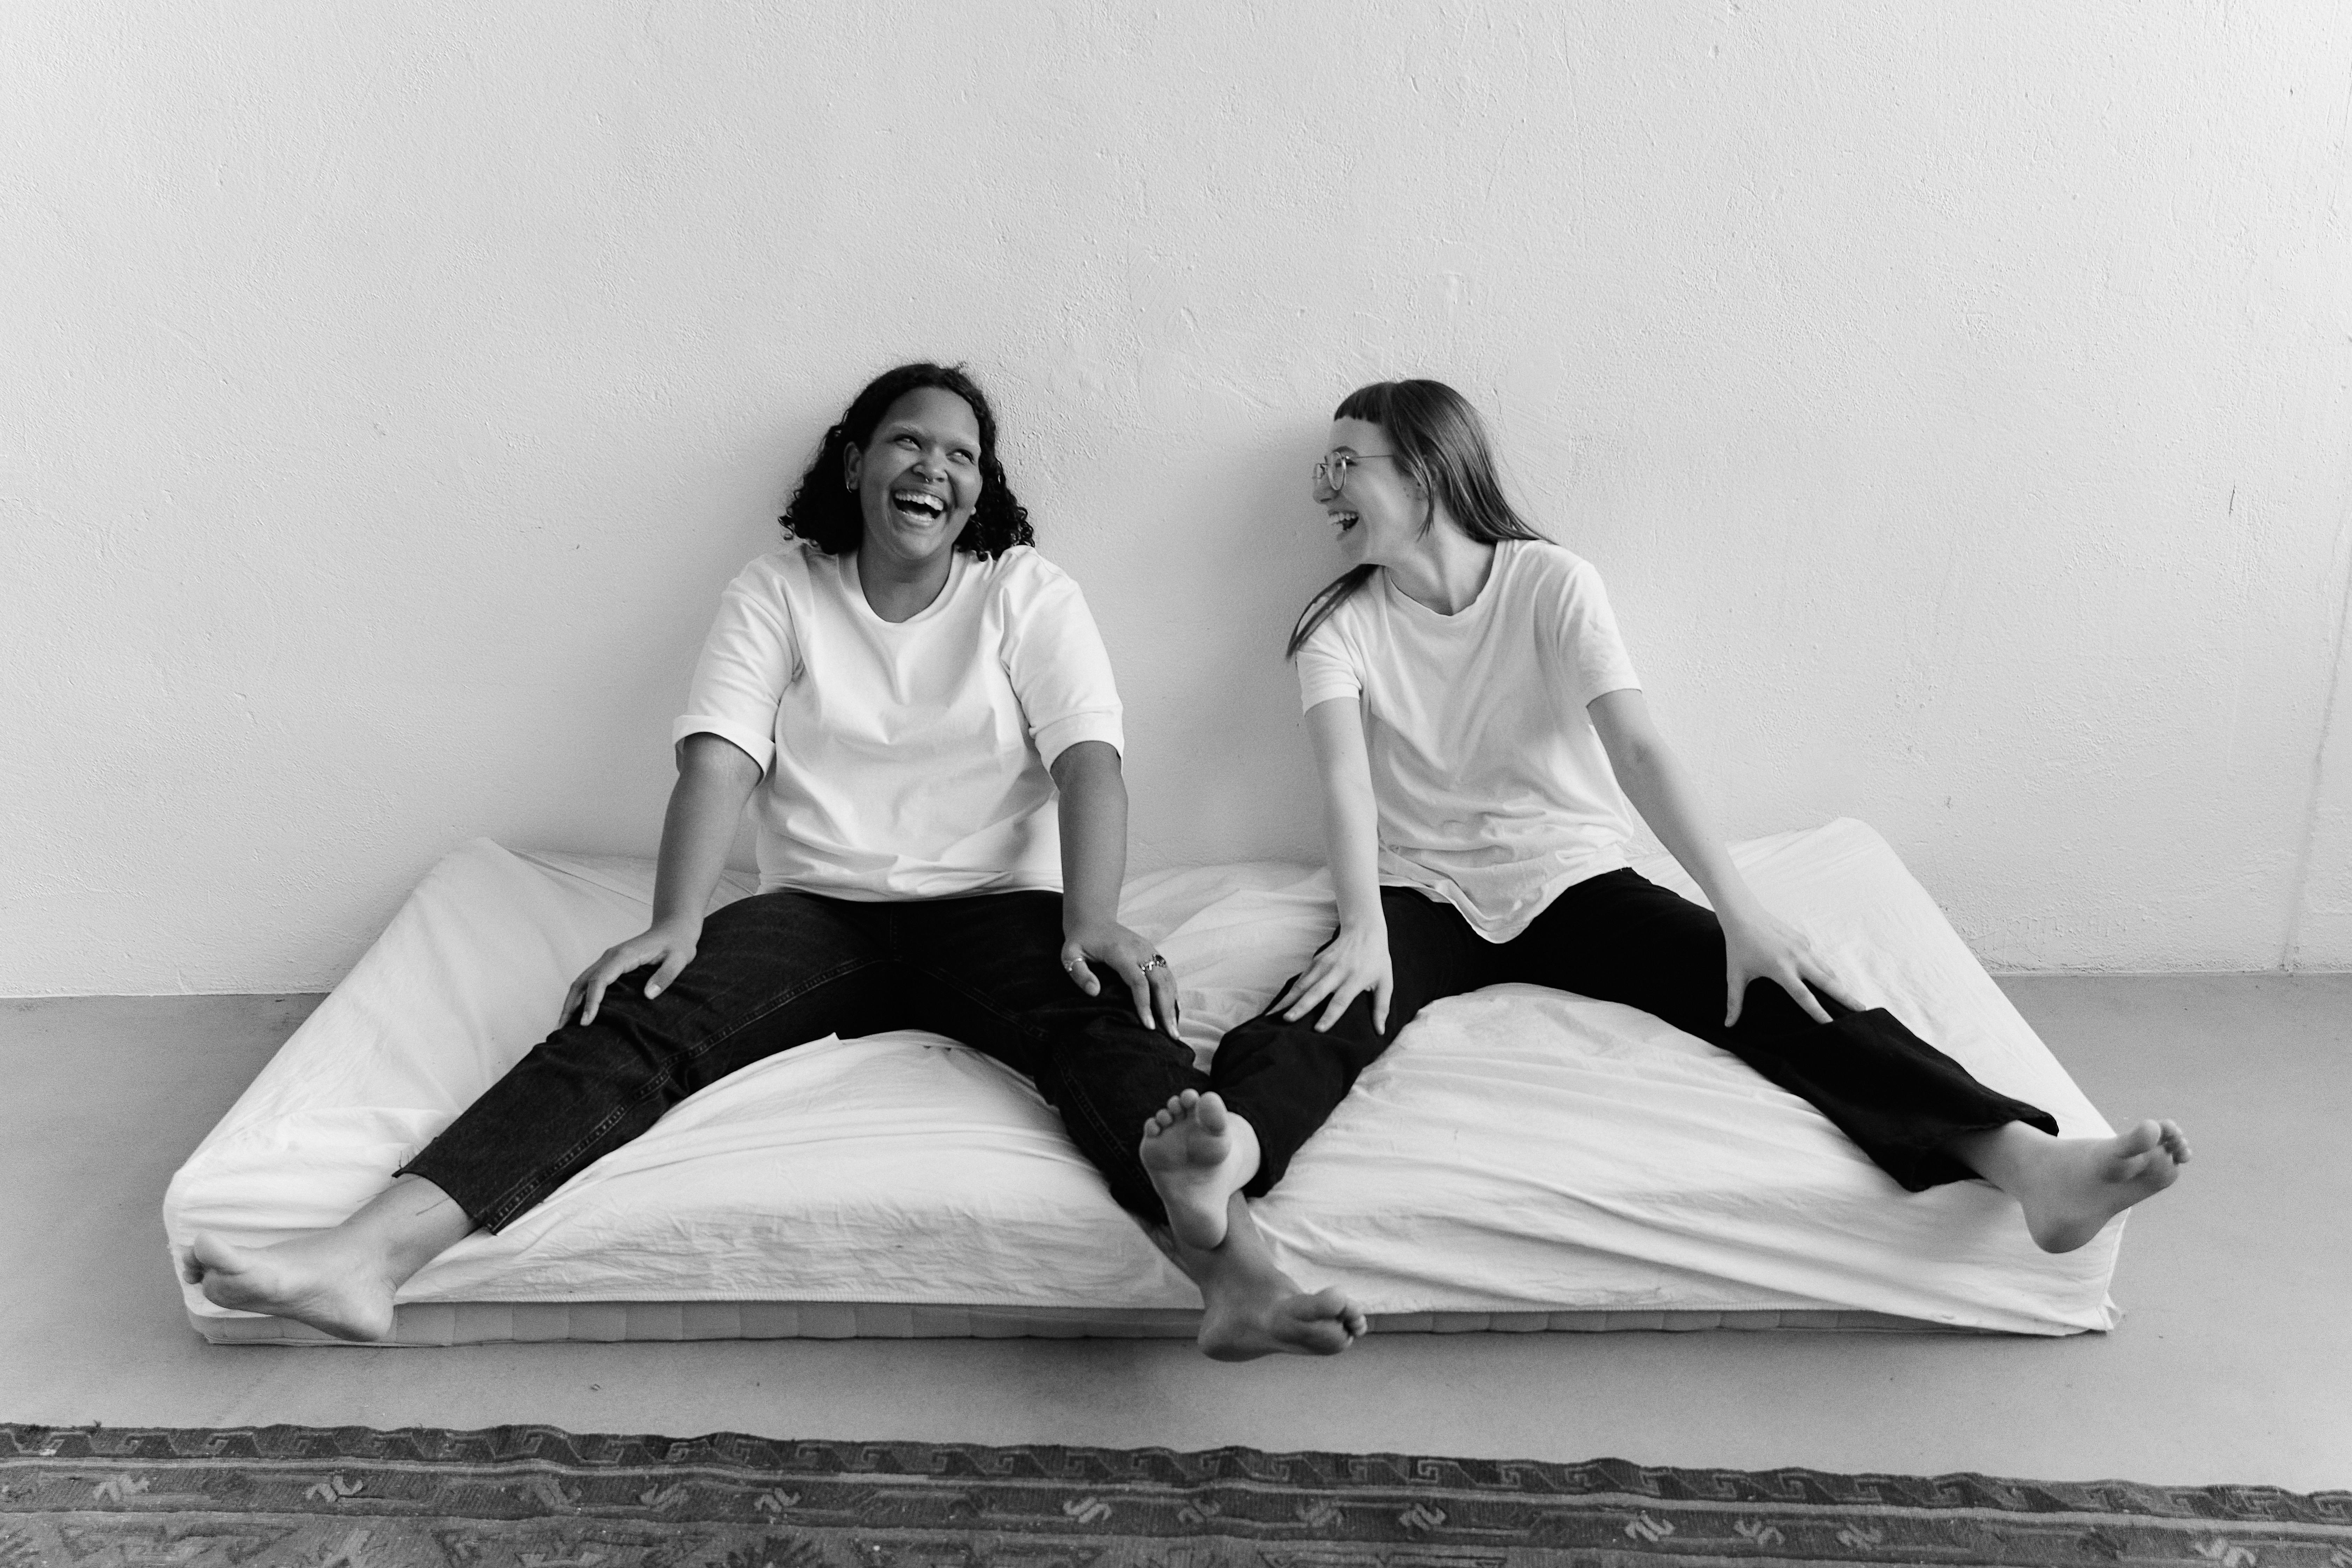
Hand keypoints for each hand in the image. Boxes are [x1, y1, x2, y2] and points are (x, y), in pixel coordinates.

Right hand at [565, 919, 700, 1025]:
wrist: (674, 928)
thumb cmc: (677, 944)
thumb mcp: (679, 959)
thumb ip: (665, 976)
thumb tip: (648, 995)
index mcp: (624, 955)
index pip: (600, 980)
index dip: (591, 1001)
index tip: (586, 1022)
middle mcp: (611, 956)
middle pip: (582, 981)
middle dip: (571, 1005)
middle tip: (562, 1030)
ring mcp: (608, 959)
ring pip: (582, 981)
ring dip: (571, 1002)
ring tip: (563, 1026)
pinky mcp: (611, 964)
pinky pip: (590, 980)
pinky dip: (580, 996)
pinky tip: (578, 1012)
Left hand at [1062, 921, 1181, 1036]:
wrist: (1093, 919)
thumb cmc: (1081, 940)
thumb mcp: (1071, 955)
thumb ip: (1080, 973)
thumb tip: (1094, 992)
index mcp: (1121, 952)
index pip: (1138, 981)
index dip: (1144, 1004)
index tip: (1148, 1026)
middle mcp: (1140, 950)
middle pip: (1159, 982)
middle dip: (1166, 1009)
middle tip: (1171, 1034)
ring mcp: (1149, 950)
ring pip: (1167, 979)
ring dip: (1173, 1003)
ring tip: (1175, 1028)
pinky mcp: (1153, 952)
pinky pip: (1167, 974)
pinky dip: (1173, 992)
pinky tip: (1175, 1009)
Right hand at [1273, 921, 1392, 1033]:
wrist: (1364, 929)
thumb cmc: (1377, 959)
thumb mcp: (1385, 982)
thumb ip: (1382, 1007)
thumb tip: (1380, 1032)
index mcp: (1355, 979)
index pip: (1340, 1000)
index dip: (1329, 1015)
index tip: (1318, 1029)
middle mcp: (1337, 972)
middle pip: (1316, 992)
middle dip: (1300, 1006)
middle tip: (1286, 1020)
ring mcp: (1324, 965)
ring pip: (1303, 985)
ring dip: (1288, 999)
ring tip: (1273, 1013)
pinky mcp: (1316, 960)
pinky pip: (1301, 979)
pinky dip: (1289, 991)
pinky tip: (1280, 1002)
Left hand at [1719, 901, 1842, 1026]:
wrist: (1743, 914)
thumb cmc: (1737, 946)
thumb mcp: (1735, 975)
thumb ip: (1734, 1002)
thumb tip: (1727, 1025)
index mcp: (1781, 969)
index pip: (1804, 996)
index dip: (1818, 1012)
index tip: (1832, 1024)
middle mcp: (1796, 959)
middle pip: (1827, 982)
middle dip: (1845, 997)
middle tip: (1862, 1009)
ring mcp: (1802, 948)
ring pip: (1826, 969)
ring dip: (1839, 984)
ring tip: (1852, 999)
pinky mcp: (1803, 940)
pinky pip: (1817, 959)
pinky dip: (1825, 971)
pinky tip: (1829, 981)